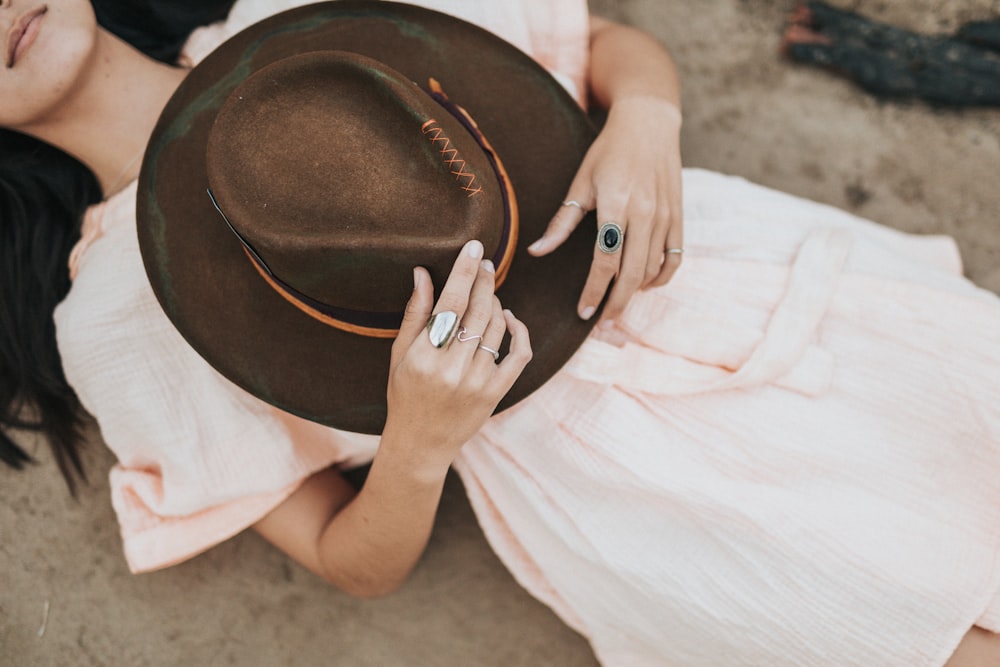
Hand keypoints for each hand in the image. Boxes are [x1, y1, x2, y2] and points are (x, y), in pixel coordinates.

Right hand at [381, 240, 531, 477]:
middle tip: (484, 261)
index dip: (463, 272)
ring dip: (495, 303)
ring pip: (496, 327)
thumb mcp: (399, 355)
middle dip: (483, 280)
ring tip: (487, 293)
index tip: (473, 248)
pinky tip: (509, 318)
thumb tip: (422, 272)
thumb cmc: (404, 395)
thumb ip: (414, 313)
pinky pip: (518, 355)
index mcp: (423, 358)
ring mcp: (477, 383)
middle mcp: (451, 370)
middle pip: (476, 311)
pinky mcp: (496, 393)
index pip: (449, 304)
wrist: (421, 444)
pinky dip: (518, 331)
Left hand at [527, 96, 682, 322]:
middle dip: (616, 303)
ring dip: (635, 293)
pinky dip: (662, 277)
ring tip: (617, 305)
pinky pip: (675, 258)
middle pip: (632, 273)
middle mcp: (645, 213)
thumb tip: (536, 252)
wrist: (649, 123)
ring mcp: (666, 216)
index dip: (595, 291)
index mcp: (616, 204)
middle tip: (601, 322)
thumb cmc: (608, 151)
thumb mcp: (581, 182)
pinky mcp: (679, 216)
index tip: (584, 312)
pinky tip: (645, 285)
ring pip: (653, 269)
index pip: (605, 261)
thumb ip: (562, 221)